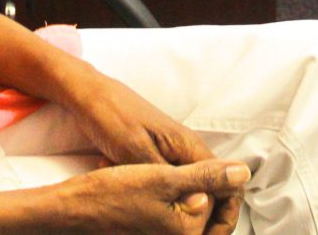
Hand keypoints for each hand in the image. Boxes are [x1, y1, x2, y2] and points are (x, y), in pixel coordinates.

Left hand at [58, 70, 240, 232]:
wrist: (89, 96)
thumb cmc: (111, 117)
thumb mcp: (137, 151)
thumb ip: (171, 177)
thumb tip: (203, 202)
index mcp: (191, 147)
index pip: (227, 184)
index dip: (224, 213)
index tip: (206, 233)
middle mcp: (187, 151)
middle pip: (209, 191)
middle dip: (194, 214)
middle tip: (166, 228)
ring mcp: (172, 155)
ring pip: (186, 190)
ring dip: (169, 204)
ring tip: (140, 206)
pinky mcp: (156, 158)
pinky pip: (166, 184)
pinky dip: (152, 193)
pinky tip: (128, 193)